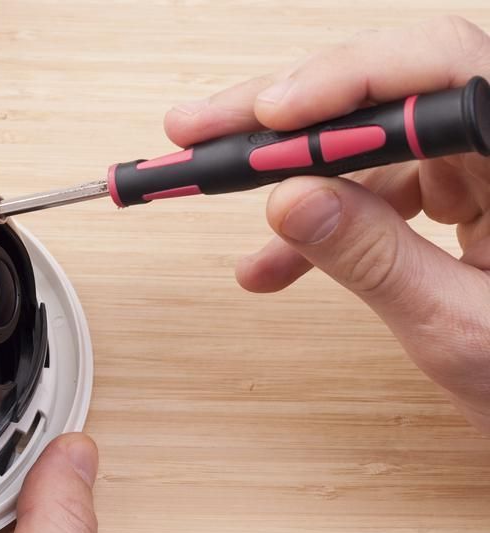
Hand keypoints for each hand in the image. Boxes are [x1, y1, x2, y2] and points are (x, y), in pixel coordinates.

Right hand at [165, 16, 489, 432]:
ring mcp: (482, 162)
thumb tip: (292, 201)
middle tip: (204, 129)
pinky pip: (375, 183)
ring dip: (285, 172)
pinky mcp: (462, 185)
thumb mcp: (457, 327)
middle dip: (286, 115)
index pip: (440, 72)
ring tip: (212, 189)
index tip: (270, 119)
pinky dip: (319, 218)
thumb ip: (375, 260)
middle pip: (387, 91)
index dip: (346, 82)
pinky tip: (273, 261)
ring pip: (366, 137)